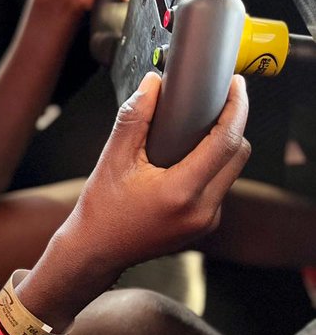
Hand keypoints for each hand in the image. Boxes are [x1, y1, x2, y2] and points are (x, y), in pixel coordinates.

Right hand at [63, 72, 250, 284]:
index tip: (235, 86)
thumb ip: (134, 118)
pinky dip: (210, 168)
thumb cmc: (102, 210)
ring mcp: (207, 221)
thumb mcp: (113, 159)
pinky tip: (186, 159)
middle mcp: (202, 210)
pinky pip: (220, 187)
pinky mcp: (205, 225)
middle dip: (232, 124)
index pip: (226, 142)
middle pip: (238, 155)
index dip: (236, 108)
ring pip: (232, 171)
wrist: (96, 251)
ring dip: (221, 147)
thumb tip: (153, 84)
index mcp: (181, 192)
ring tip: (195, 130)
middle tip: (214, 103)